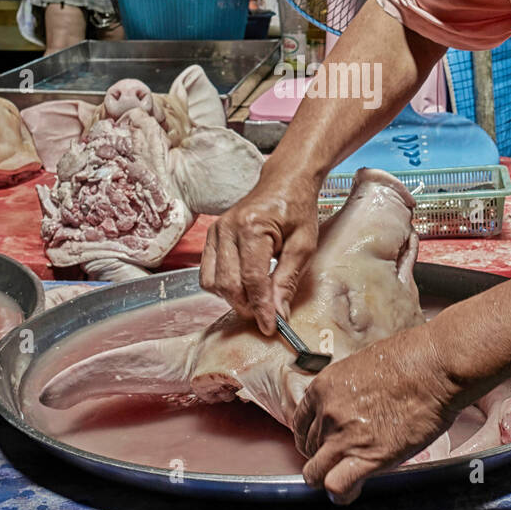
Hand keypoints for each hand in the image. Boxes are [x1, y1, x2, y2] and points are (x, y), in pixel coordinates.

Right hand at [199, 170, 319, 335]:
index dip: (260, 307)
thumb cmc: (297, 209)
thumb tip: (278, 313)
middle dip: (247, 307)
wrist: (283, 182)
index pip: (252, 278)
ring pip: (213, 282)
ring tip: (256, 298)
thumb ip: (288, 280)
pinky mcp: (210, 236)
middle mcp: (227, 228)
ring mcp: (215, 231)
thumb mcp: (303, 245)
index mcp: (253, 226)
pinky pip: (207, 273)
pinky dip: (222, 286)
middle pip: (228, 284)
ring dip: (233, 298)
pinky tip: (243, 285)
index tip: (271, 327)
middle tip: (267, 316)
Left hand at [293, 324, 459, 504]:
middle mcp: (327, 413)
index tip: (320, 441)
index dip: (310, 436)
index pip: (299, 423)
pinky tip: (352, 488)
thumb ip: (346, 390)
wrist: (434, 368)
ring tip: (344, 475)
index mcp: (324, 387)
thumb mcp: (362, 365)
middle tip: (340, 456)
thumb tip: (350, 406)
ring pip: (314, 472)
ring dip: (327, 476)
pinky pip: (336, 486)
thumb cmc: (409, 359)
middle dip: (321, 454)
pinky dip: (341, 493)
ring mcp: (343, 436)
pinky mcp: (366, 457)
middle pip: (308, 448)